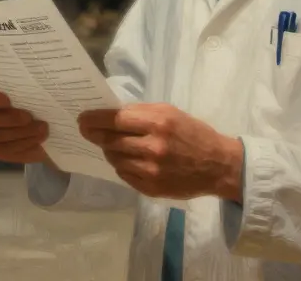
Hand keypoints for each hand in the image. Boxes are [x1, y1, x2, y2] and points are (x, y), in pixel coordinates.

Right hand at [0, 82, 50, 164]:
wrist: (45, 126)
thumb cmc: (37, 102)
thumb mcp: (36, 90)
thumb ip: (30, 85)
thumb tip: (38, 75)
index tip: (8, 100)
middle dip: (9, 119)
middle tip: (29, 118)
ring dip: (21, 133)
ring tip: (42, 130)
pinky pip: (4, 150)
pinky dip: (23, 145)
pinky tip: (38, 141)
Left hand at [79, 103, 242, 200]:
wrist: (217, 166)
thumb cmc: (193, 133)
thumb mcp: (170, 113)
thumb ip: (141, 113)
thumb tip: (110, 114)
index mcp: (157, 122)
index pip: (114, 119)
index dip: (94, 119)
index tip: (82, 119)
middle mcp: (152, 147)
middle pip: (110, 140)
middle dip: (95, 135)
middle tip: (87, 131)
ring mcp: (151, 170)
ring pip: (114, 159)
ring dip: (109, 151)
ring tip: (112, 145)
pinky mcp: (151, 188)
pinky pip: (124, 175)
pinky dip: (122, 165)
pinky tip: (128, 160)